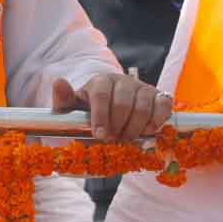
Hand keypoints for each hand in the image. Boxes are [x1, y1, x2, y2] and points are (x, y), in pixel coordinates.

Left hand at [52, 73, 172, 141]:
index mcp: (100, 81)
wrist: (110, 116)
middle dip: (118, 126)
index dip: (101, 117)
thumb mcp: (72, 110)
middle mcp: (122, 81)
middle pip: (123, 102)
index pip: (101, 95)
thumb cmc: (89, 114)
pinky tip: (148, 131)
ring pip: (144, 105)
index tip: (100, 135)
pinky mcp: (158, 95)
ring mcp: (142, 87)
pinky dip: (158, 119)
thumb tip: (58, 82)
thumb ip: (64, 99)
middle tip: (114, 140)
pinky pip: (164, 104)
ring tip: (127, 139)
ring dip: (136, 127)